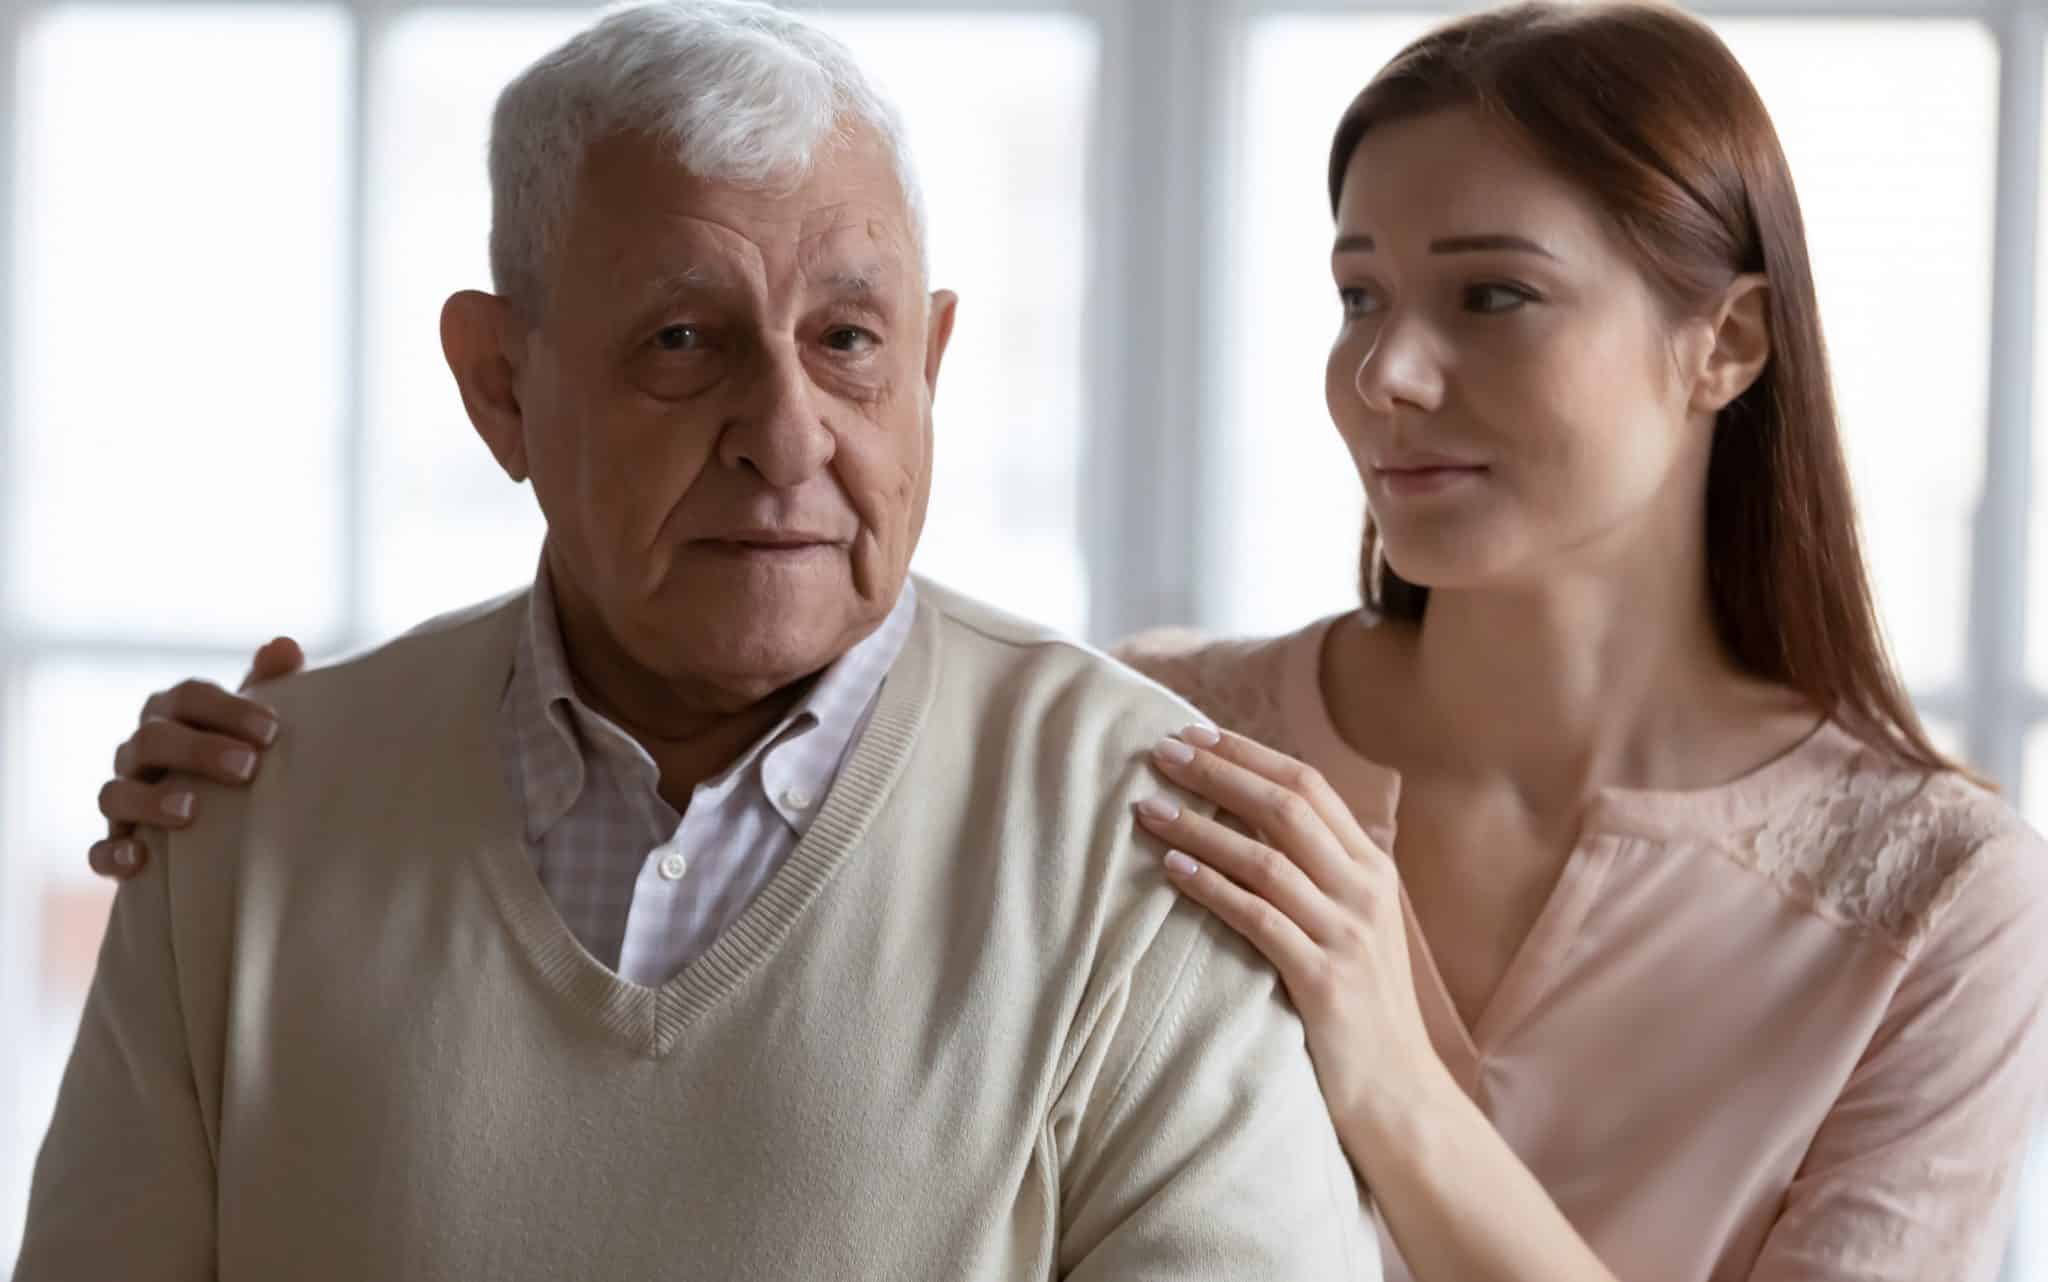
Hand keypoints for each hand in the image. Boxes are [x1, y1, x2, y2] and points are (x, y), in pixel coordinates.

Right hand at [87, 636, 304, 879]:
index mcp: (174, 715)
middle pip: (153, 740)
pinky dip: (112, 854)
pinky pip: (98, 851)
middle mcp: (140, 750)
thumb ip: (269, 684)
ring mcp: (124, 797)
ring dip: (150, 800)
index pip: (188, 697)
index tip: (272, 730)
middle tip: (247, 767)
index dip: (227, 710)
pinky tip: (140, 861)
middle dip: (198, 751)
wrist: (216, 821)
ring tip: (191, 810)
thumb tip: (285, 645)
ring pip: (116, 793)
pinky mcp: (116, 844)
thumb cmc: (238, 755)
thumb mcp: (254, 723)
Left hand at [1134, 724, 1447, 1151]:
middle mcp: (1363, 889)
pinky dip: (1209, 886)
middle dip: (1218, 772)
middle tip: (1161, 751)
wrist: (1402, 1093)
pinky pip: (1256, 917)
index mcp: (1373, 867)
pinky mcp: (1323, 979)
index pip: (1309, 785)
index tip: (1194, 733)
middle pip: (1284, 806)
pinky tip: (1170, 868)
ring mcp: (1346, 933)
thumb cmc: (1364, 1007)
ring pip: (1262, 857)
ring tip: (1145, 808)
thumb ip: (1322, 872)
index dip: (1248, 753)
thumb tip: (1256, 817)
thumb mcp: (1356, 925)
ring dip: (1197, 826)